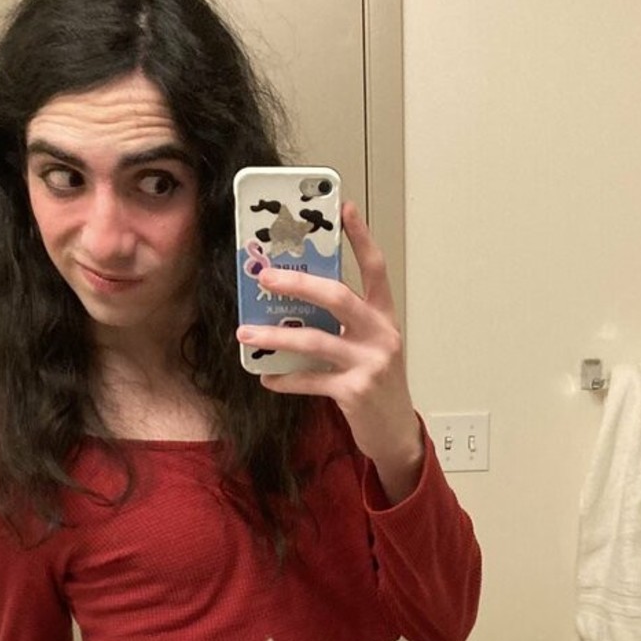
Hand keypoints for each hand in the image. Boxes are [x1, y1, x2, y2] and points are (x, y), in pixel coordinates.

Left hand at [235, 202, 423, 502]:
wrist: (395, 432)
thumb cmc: (376, 384)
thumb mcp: (369, 347)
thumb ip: (344, 325)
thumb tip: (295, 306)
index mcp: (384, 317)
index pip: (376, 269)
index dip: (362, 238)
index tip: (345, 208)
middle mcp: (381, 335)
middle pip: (338, 296)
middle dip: (298, 284)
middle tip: (265, 276)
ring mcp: (370, 363)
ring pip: (315, 341)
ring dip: (276, 336)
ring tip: (245, 333)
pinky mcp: (355, 392)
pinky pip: (311, 381)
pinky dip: (285, 379)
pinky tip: (266, 377)